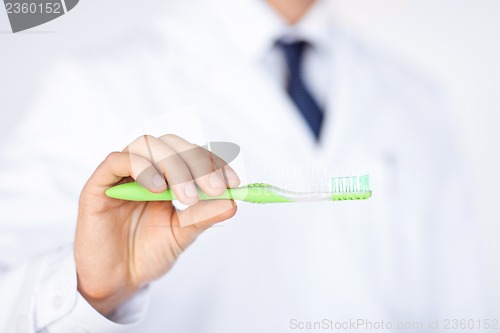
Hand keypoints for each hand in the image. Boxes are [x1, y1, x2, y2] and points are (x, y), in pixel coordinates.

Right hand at [75, 134, 239, 315]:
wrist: (117, 280)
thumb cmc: (147, 253)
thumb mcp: (183, 233)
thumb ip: (205, 215)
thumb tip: (233, 201)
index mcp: (167, 176)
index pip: (192, 153)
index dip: (213, 163)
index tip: (233, 182)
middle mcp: (145, 169)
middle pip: (172, 143)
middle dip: (198, 163)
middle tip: (214, 189)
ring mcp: (121, 175)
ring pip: (147, 144)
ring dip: (173, 165)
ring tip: (186, 196)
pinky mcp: (99, 185)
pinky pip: (117, 161)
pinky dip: (142, 168)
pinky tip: (156, 189)